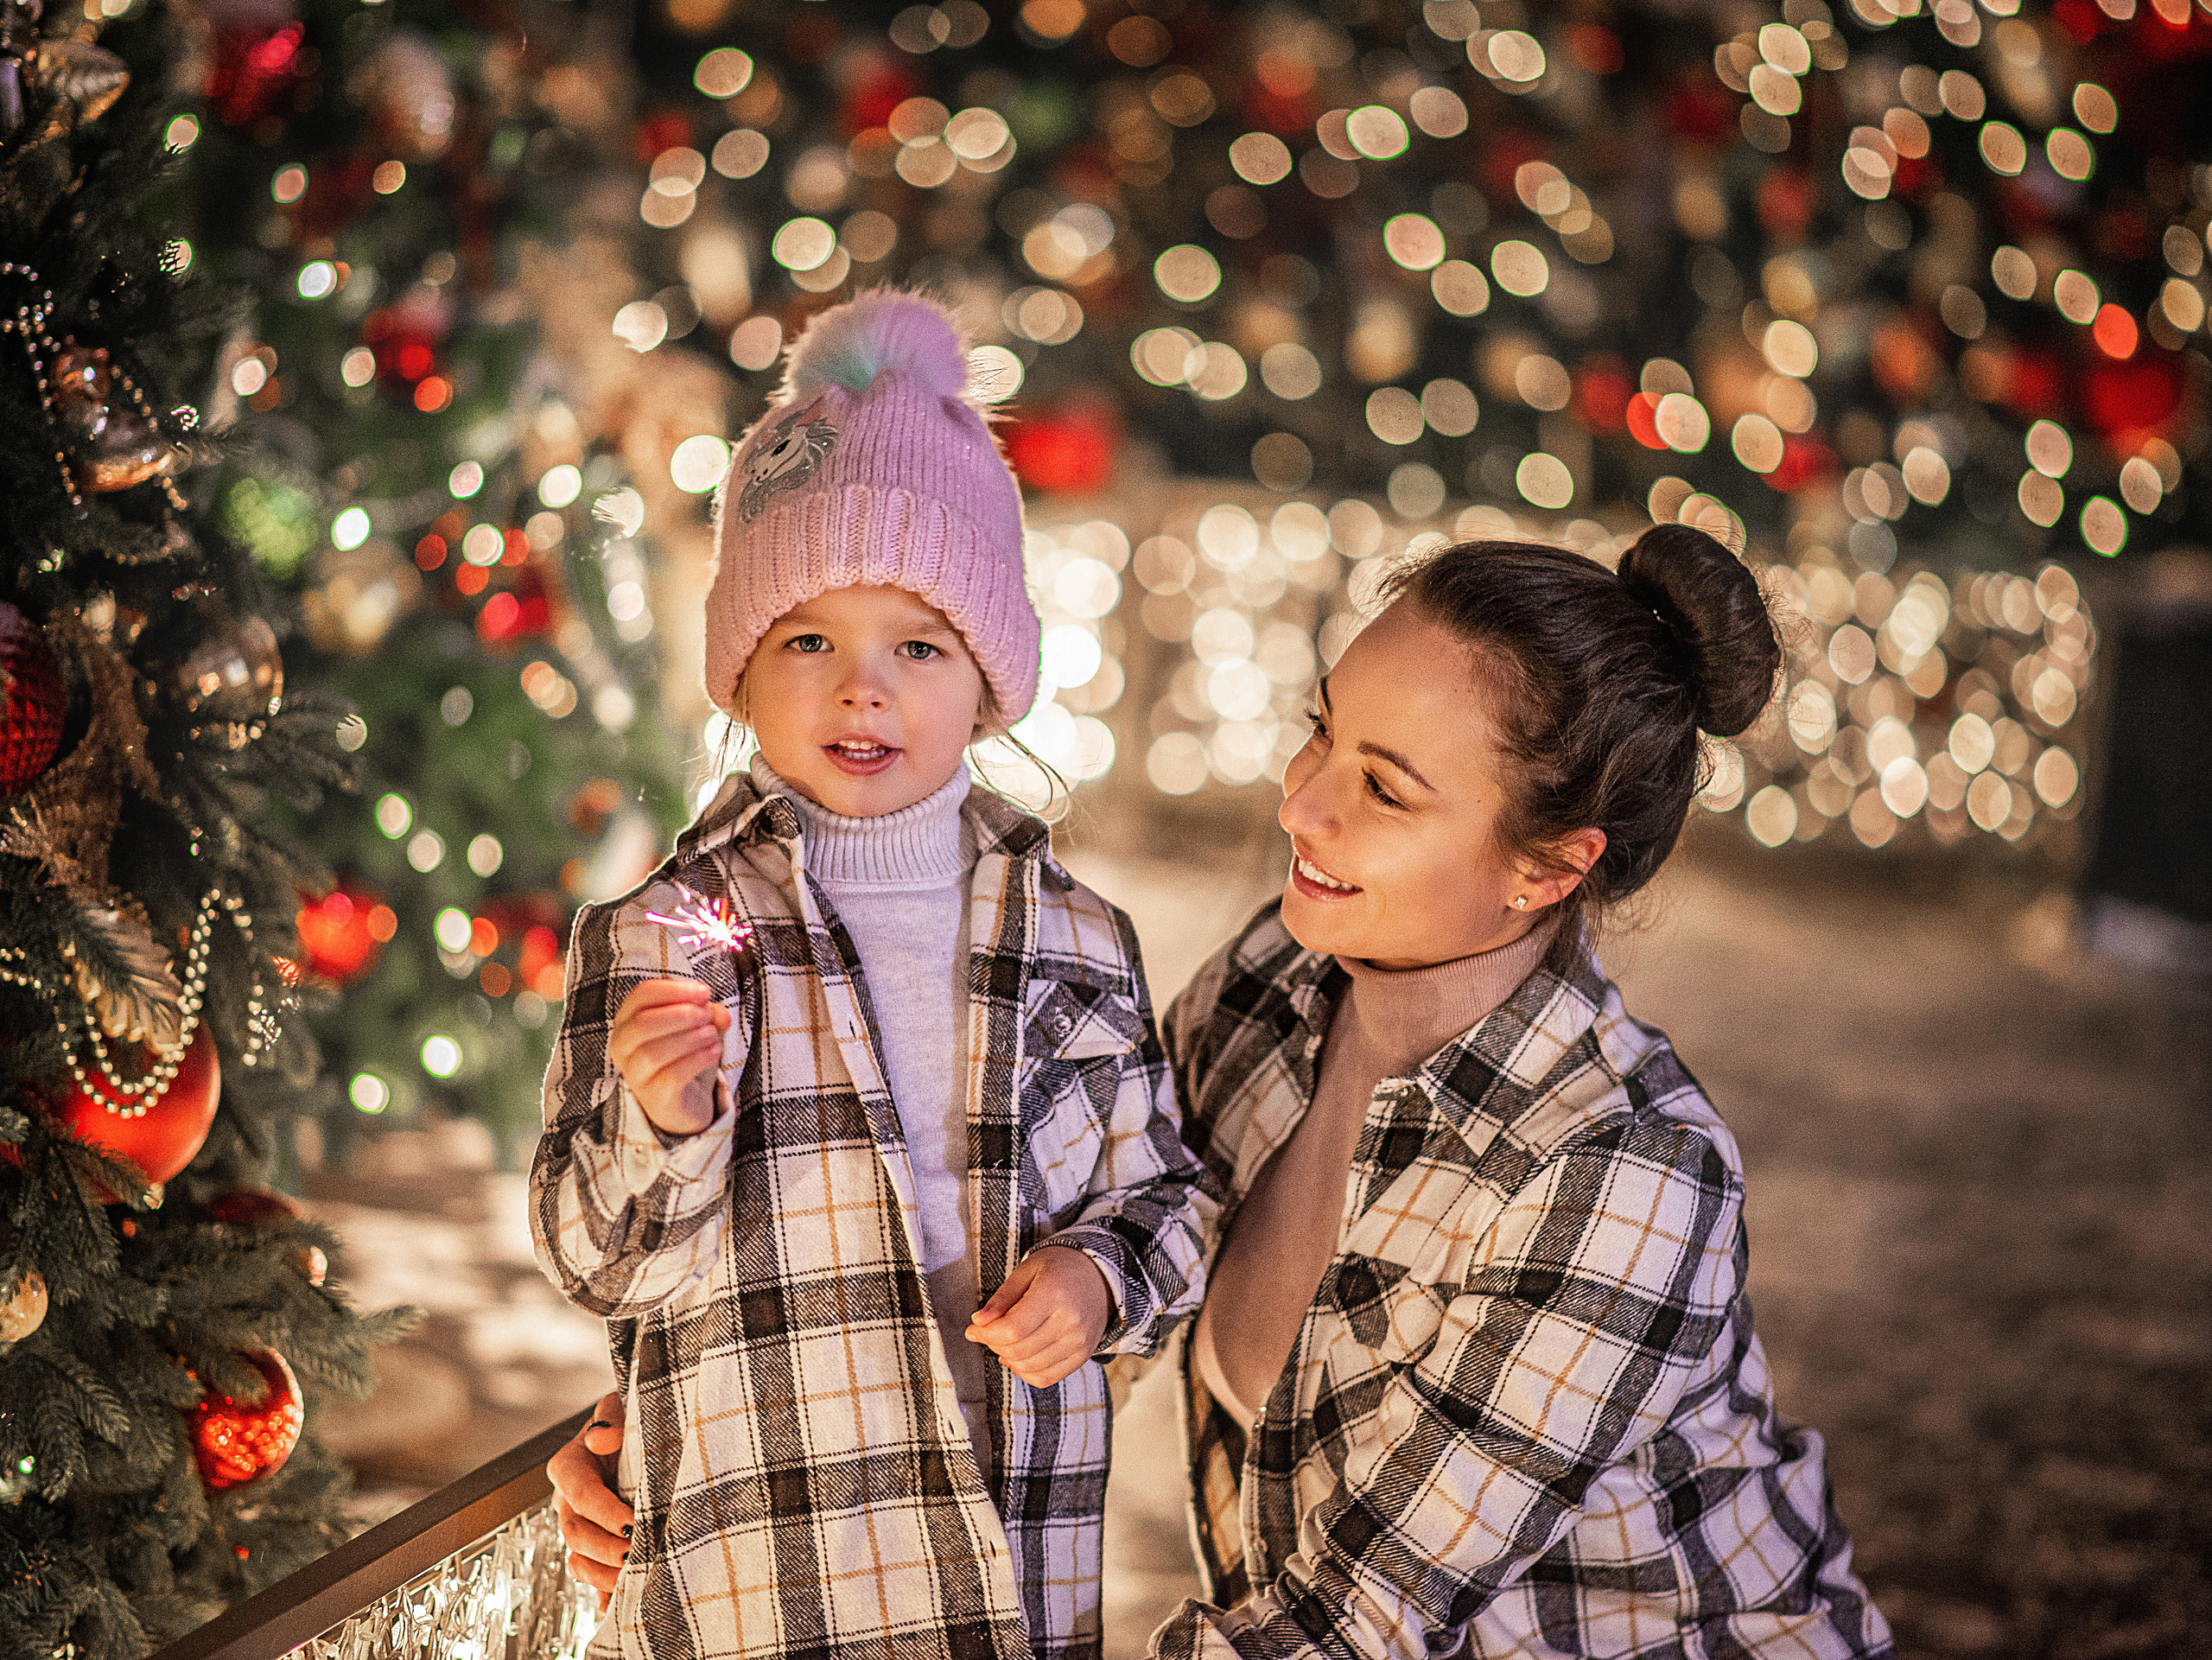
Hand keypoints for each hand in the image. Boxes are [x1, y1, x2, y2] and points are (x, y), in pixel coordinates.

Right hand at [550, 1390, 631, 1608]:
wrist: (640, 1442)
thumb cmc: (629, 1422)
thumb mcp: (622, 1408)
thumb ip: (612, 1419)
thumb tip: (601, 1440)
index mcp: (570, 1466)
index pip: (581, 1493)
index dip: (605, 1511)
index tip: (631, 1522)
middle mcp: (568, 1501)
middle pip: (575, 1532)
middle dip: (604, 1547)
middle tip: (635, 1550)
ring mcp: (580, 1528)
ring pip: (578, 1559)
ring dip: (603, 1572)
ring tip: (634, 1574)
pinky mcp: (595, 1548)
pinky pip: (591, 1577)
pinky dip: (603, 1594)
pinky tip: (618, 1606)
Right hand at [611, 978, 730, 1135]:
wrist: (684, 1102)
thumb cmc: (683, 1055)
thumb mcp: (697, 1026)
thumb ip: (708, 1012)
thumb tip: (719, 1013)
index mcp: (627, 1021)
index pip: (641, 994)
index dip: (674, 988)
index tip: (704, 992)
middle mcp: (623, 1047)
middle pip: (643, 1023)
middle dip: (681, 1014)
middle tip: (706, 1016)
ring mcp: (635, 1075)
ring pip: (654, 1052)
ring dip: (690, 1038)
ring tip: (712, 1035)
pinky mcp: (655, 1097)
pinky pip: (672, 1076)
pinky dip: (697, 1059)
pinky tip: (714, 1052)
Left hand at [968, 1247, 1111, 1387]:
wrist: (1099, 1277)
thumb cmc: (1060, 1269)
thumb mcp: (1027, 1270)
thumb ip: (1002, 1298)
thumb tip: (978, 1322)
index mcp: (1054, 1294)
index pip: (1012, 1329)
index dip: (985, 1333)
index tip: (973, 1329)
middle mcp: (1070, 1322)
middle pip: (1018, 1350)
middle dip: (992, 1344)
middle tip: (985, 1333)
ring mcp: (1078, 1342)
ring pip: (1029, 1367)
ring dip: (1007, 1359)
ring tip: (1003, 1342)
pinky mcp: (1082, 1356)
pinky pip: (1046, 1378)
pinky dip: (1025, 1372)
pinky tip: (1018, 1356)